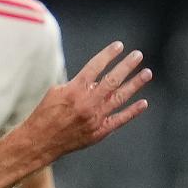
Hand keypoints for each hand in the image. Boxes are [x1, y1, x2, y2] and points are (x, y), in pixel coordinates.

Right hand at [19, 42, 152, 163]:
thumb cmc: (45, 114)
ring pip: (120, 97)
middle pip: (112, 79)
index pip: (96, 66)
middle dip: (127, 65)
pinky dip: (132, 111)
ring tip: (147, 73)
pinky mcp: (99, 132)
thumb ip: (77, 84)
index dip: (109, 54)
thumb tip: (95, 79)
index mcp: (74, 89)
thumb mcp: (56, 92)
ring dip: (135, 84)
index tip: (119, 46)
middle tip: (138, 55)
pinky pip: (120, 120)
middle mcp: (87, 102)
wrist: (40, 141)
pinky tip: (143, 103)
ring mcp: (95, 118)